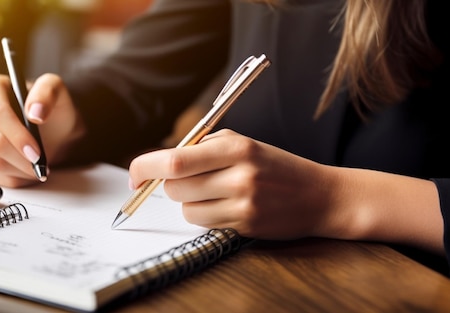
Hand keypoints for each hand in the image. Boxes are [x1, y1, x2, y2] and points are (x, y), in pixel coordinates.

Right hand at [0, 73, 83, 186]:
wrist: (48, 128)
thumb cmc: (50, 108)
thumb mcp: (57, 92)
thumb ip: (48, 92)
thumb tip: (34, 112)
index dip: (17, 136)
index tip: (36, 152)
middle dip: (20, 158)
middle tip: (40, 165)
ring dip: (19, 170)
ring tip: (37, 167)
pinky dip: (11, 178)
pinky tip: (25, 172)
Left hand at [127, 129, 333, 239]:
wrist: (319, 195)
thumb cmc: (273, 165)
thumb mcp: (243, 144)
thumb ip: (202, 149)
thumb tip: (159, 163)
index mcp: (236, 147)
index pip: (175, 160)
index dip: (146, 167)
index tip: (134, 174)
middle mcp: (239, 175)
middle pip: (175, 187)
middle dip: (171, 185)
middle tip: (187, 180)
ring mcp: (244, 204)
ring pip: (186, 209)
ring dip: (189, 202)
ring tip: (214, 193)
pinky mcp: (245, 226)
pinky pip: (204, 223)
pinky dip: (205, 215)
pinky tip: (226, 206)